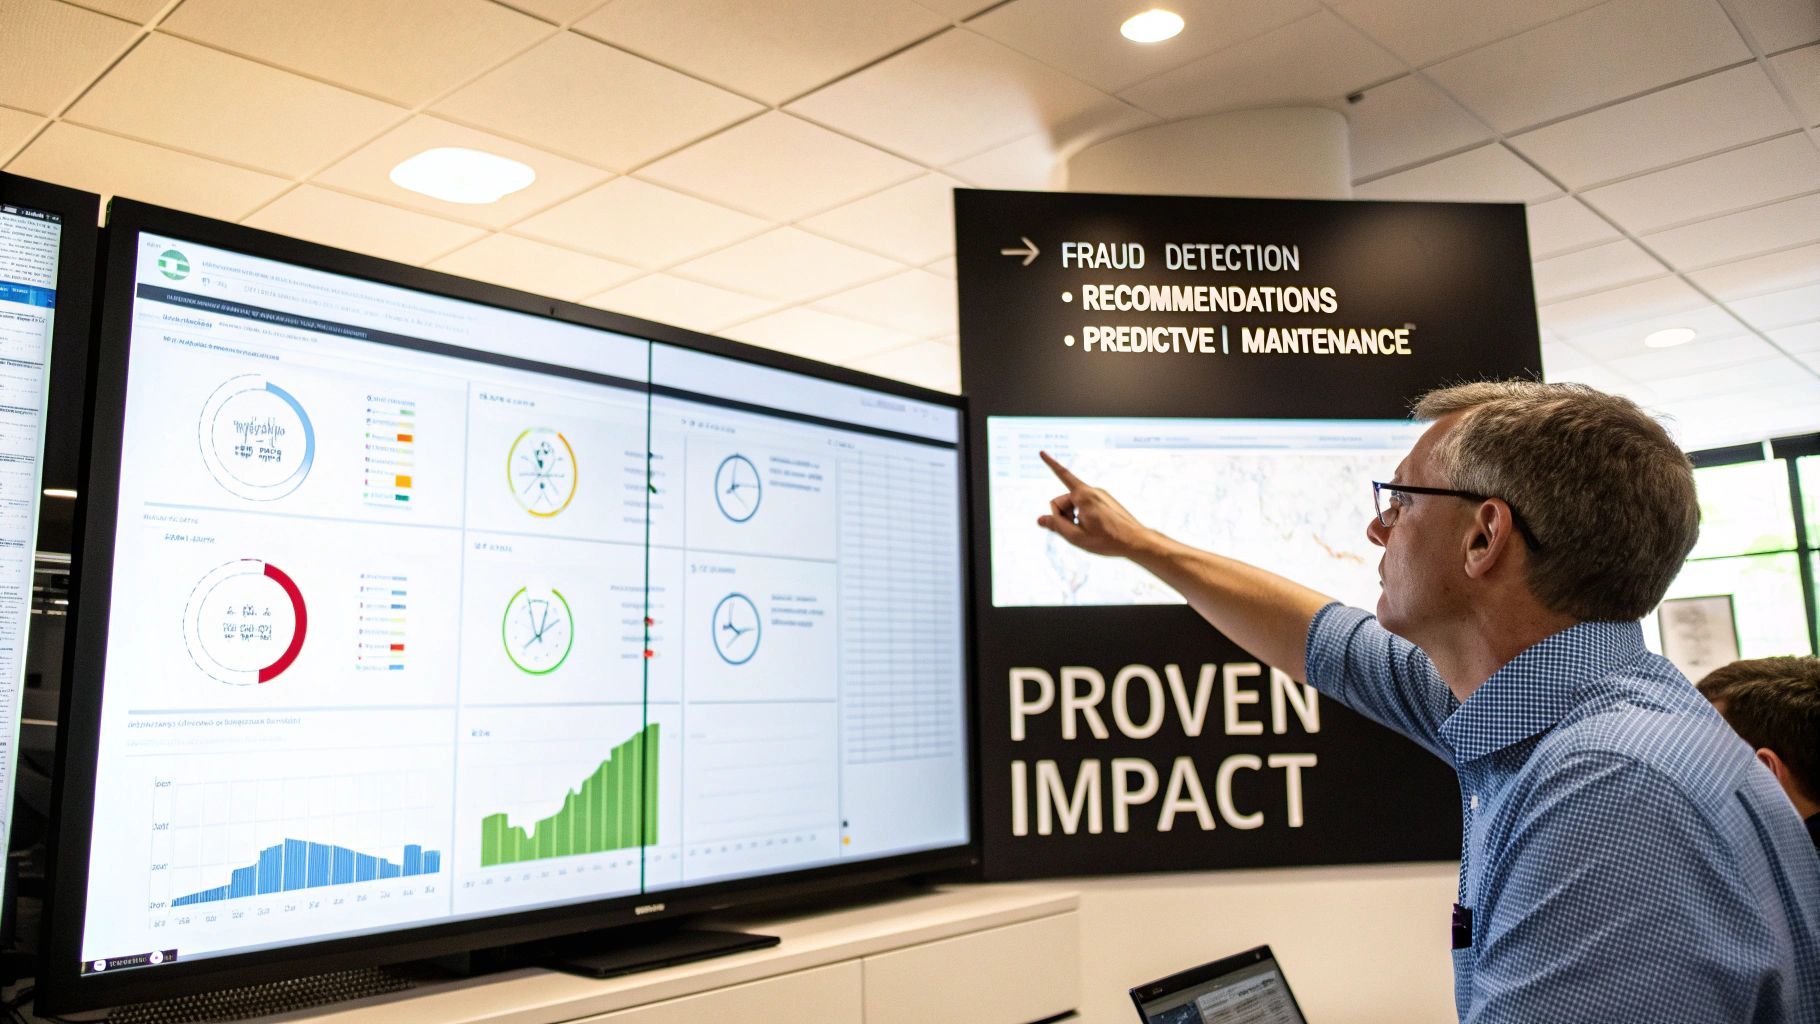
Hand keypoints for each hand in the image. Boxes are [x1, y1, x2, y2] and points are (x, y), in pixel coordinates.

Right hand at [1035, 451, 1157, 559]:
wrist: (1136, 541)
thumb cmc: (1107, 540)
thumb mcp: (1076, 537)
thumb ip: (1056, 526)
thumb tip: (1039, 519)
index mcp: (1084, 495)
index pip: (1062, 475)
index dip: (1050, 464)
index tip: (1041, 452)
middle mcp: (1092, 491)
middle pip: (1063, 500)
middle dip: (1062, 515)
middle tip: (1073, 532)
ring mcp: (1100, 494)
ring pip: (1074, 503)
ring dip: (1073, 517)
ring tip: (1085, 532)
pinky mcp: (1104, 500)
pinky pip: (1085, 505)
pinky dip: (1082, 515)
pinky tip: (1092, 528)